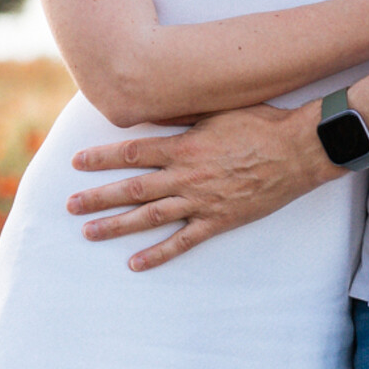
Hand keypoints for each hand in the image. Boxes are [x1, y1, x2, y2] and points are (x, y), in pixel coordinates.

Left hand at [67, 105, 324, 269]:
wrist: (299, 151)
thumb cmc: (262, 123)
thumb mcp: (219, 109)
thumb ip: (187, 114)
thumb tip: (159, 104)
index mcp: (184, 146)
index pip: (132, 153)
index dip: (101, 158)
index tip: (76, 163)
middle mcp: (186, 176)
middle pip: (131, 189)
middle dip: (97, 197)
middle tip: (70, 206)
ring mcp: (201, 201)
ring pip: (149, 217)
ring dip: (116, 226)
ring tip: (89, 233)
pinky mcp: (219, 220)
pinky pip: (183, 241)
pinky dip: (158, 254)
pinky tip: (135, 263)